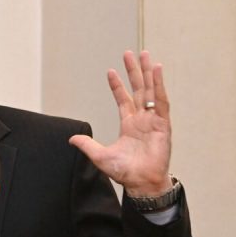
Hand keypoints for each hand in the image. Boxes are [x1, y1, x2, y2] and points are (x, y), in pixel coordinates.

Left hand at [68, 50, 173, 196]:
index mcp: (129, 124)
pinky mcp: (164, 124)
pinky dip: (160, 85)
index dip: (117, 85)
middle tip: (130, 53)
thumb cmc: (125, 172)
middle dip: (134, 71)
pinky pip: (162, 101)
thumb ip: (87, 145)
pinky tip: (157, 70)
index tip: (110, 70)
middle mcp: (142, 119)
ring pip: (151, 91)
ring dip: (148, 73)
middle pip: (138, 89)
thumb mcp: (100, 156)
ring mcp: (154, 120)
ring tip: (146, 55)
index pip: (123, 99)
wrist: (141, 183)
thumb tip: (71, 138)